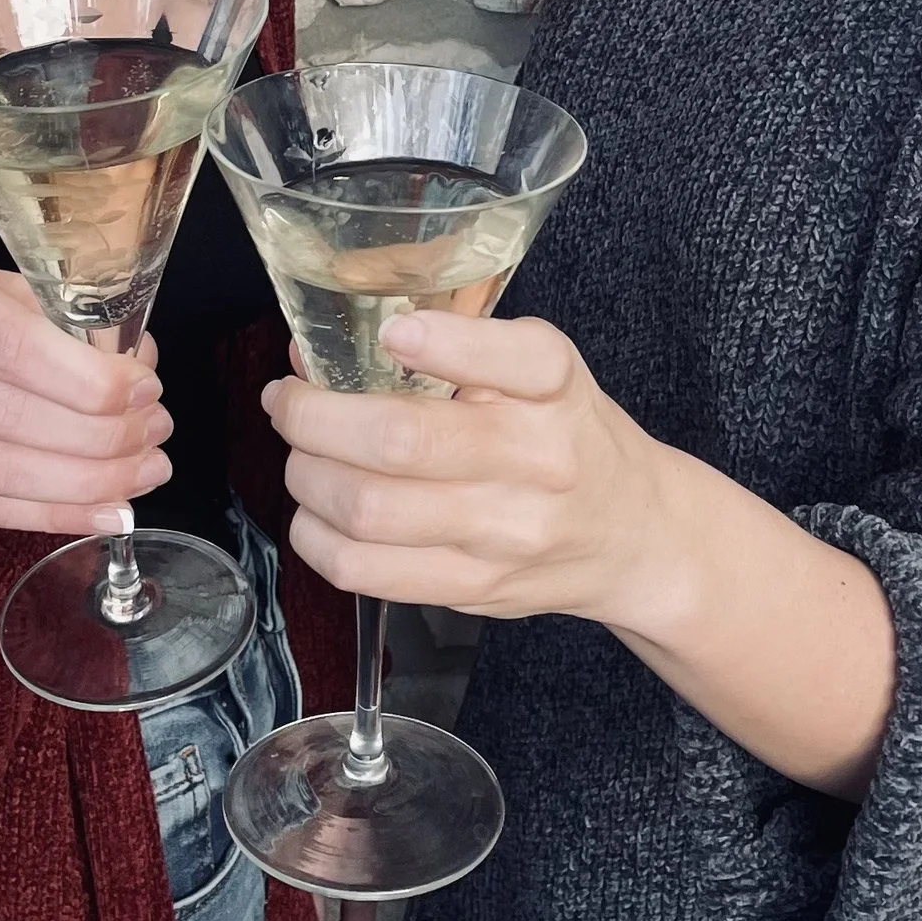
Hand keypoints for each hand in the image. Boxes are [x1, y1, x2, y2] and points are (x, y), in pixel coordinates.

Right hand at [0, 237, 169, 531]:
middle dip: (99, 437)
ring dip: (83, 483)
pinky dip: (47, 514)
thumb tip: (138, 372)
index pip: (11, 345)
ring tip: (139, 476)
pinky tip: (100, 510)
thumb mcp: (1, 290)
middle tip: (154, 437)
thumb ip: (65, 324)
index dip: (88, 380)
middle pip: (4, 416)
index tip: (144, 391)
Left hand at [262, 313, 673, 631]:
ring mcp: (503, 533)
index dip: (439, 344)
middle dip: (314, 416)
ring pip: (368, 509)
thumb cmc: (567, 435)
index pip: (512, 359)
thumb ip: (453, 343)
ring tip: (303, 456)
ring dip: (307, 475)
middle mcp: (536, 459)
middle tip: (289, 401)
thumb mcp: (540, 368)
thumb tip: (320, 343)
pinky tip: (318, 512)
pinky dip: (317, 535)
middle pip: (401, 441)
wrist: (632, 535)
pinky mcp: (473, 587)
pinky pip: (365, 571)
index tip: (391, 334)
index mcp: (554, 387)